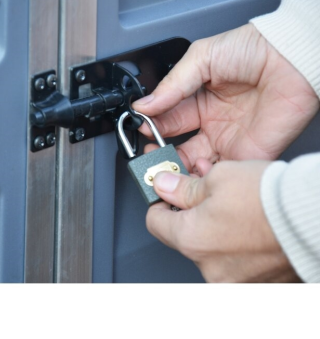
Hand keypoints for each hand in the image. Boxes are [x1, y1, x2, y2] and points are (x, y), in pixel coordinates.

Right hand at [133, 24, 318, 170]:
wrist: (292, 57)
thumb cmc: (253, 49)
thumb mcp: (202, 58)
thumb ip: (172, 84)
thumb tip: (144, 104)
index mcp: (199, 99)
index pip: (168, 118)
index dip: (152, 125)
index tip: (141, 128)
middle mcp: (212, 122)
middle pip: (178, 145)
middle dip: (161, 152)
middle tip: (151, 156)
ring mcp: (228, 139)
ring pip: (195, 163)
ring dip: (178, 169)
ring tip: (166, 168)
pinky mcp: (246, 154)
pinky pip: (221, 173)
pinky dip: (204, 177)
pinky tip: (193, 170)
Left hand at [147, 160, 300, 281]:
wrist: (313, 218)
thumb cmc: (272, 200)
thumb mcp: (218, 178)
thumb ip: (182, 187)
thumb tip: (164, 185)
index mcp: (191, 239)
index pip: (155, 222)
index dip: (159, 202)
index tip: (166, 193)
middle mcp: (208, 266)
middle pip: (182, 235)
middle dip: (189, 211)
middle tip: (202, 191)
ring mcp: (232, 278)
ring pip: (207, 246)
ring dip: (211, 225)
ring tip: (229, 204)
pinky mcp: (252, 281)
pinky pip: (230, 258)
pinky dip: (231, 241)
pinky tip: (243, 222)